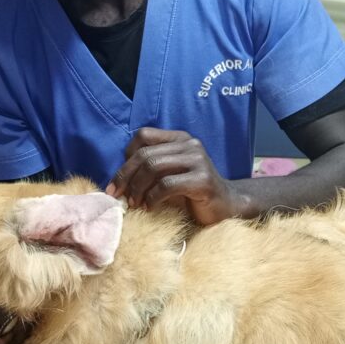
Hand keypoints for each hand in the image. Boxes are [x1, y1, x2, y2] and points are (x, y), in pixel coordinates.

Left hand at [105, 127, 244, 224]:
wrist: (227, 207)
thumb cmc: (192, 194)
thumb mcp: (168, 176)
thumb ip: (149, 170)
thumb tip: (117, 179)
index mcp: (179, 139)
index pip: (143, 136)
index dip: (126, 159)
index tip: (118, 182)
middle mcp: (190, 144)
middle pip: (145, 154)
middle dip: (125, 176)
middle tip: (117, 196)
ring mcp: (198, 160)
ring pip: (154, 167)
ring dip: (138, 188)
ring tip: (134, 204)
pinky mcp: (203, 180)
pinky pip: (167, 185)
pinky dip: (152, 198)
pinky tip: (150, 208)